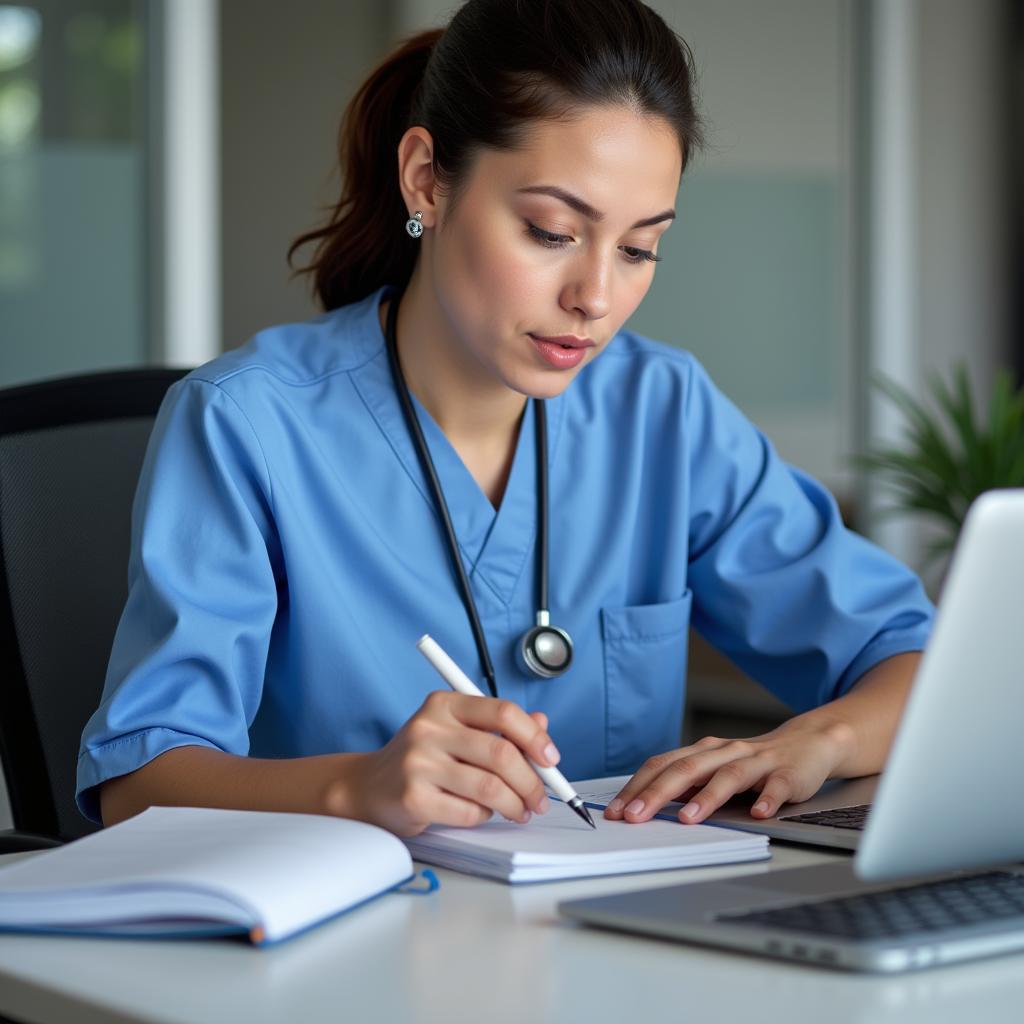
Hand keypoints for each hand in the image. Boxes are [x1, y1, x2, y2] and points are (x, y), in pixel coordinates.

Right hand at [329, 692, 557, 836]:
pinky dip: (484, 816)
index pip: (502, 712)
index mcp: (444, 704)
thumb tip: (542, 725)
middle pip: (501, 753)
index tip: (550, 759)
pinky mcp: (414, 797)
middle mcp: (429, 728)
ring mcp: (418, 763)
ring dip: (514, 804)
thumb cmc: (423, 758)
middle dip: (532, 781)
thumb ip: (499, 727)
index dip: (534, 737)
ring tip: (519, 811)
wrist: (368, 787)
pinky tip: (480, 812)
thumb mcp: (457, 732)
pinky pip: (469, 812)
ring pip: (490, 787)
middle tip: (541, 799)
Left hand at [604, 713, 855, 824]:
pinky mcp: (787, 774)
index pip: (662, 766)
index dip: (637, 787)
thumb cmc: (751, 764)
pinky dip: (767, 799)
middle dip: (657, 794)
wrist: (807, 743)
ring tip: (687, 819)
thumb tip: (643, 807)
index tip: (616, 811)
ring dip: (707, 798)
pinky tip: (759, 813)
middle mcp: (724, 752)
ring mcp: (757, 762)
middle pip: (686, 769)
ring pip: (728, 776)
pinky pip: (777, 786)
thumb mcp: (713, 770)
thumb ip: (685, 786)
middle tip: (635, 817)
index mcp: (702, 752)